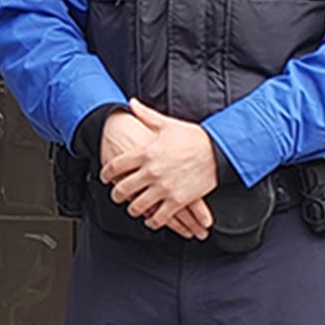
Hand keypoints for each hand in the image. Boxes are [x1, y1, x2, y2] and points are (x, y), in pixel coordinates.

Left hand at [100, 100, 216, 235]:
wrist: (219, 149)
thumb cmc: (193, 137)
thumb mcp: (166, 124)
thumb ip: (146, 115)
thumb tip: (132, 103)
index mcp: (145, 152)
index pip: (115, 167)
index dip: (106, 174)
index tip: (105, 178)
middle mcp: (151, 172)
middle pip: (122, 190)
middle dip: (116, 195)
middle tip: (117, 195)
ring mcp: (164, 188)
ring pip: (137, 206)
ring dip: (132, 209)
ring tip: (133, 208)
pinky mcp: (178, 200)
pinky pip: (159, 217)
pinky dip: (152, 221)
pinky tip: (150, 219)